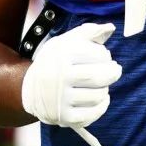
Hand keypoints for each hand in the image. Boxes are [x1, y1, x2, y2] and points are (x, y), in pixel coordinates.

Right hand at [20, 22, 122, 145]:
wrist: (31, 88)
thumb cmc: (56, 62)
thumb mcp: (67, 41)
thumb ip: (90, 32)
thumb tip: (110, 28)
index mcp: (62, 56)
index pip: (98, 55)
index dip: (105, 56)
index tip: (104, 56)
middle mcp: (60, 78)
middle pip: (99, 77)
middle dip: (112, 73)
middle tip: (114, 70)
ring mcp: (61, 100)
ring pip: (98, 96)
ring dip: (105, 89)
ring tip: (101, 84)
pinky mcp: (65, 117)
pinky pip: (93, 114)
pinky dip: (102, 106)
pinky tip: (100, 99)